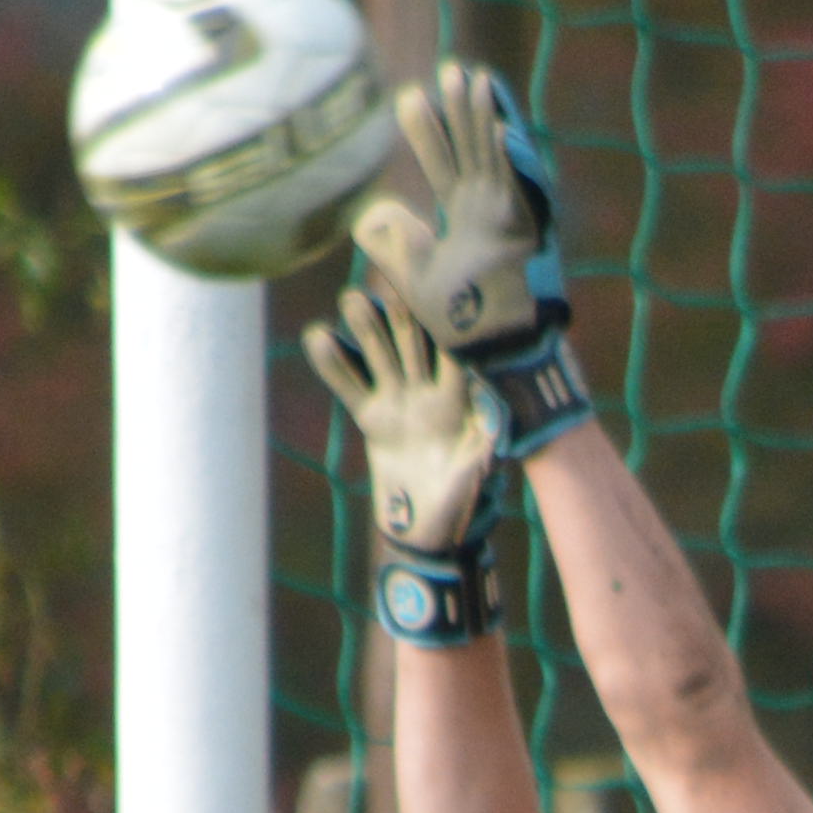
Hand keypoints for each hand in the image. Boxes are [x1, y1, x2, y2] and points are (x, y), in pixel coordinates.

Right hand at [298, 281, 502, 563]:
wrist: (428, 534)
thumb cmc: (461, 506)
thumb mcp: (474, 476)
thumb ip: (480, 448)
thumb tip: (495, 425)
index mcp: (458, 400)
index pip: (452, 350)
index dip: (447, 319)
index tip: (441, 285)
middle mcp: (428, 393)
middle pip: (414, 342)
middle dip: (402, 311)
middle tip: (389, 278)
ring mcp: (399, 402)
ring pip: (381, 356)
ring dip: (367, 329)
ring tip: (352, 299)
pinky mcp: (373, 418)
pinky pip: (350, 386)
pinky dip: (335, 365)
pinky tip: (318, 336)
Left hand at [349, 59, 581, 430]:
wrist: (494, 352)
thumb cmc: (458, 326)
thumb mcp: (415, 280)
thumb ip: (396, 248)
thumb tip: (369, 223)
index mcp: (464, 219)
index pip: (443, 164)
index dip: (428, 131)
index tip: (409, 96)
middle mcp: (488, 211)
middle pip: (470, 149)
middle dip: (458, 111)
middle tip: (448, 69)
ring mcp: (508, 217)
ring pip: (492, 157)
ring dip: (482, 119)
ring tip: (471, 77)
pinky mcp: (525, 232)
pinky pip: (516, 187)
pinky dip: (508, 158)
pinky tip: (499, 124)